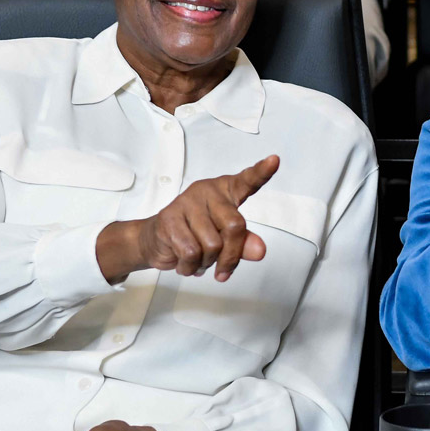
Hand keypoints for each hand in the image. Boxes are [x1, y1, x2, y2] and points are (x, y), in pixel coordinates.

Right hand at [97, 155, 278, 282]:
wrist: (154, 240)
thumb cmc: (195, 235)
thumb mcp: (224, 240)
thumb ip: (244, 243)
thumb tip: (260, 251)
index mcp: (226, 191)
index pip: (247, 180)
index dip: (262, 171)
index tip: (274, 160)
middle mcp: (207, 191)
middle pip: (234, 226)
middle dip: (230, 256)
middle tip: (222, 269)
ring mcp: (186, 202)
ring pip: (212, 244)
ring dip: (206, 263)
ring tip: (198, 260)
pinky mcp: (169, 218)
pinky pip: (191, 252)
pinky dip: (190, 266)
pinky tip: (184, 262)